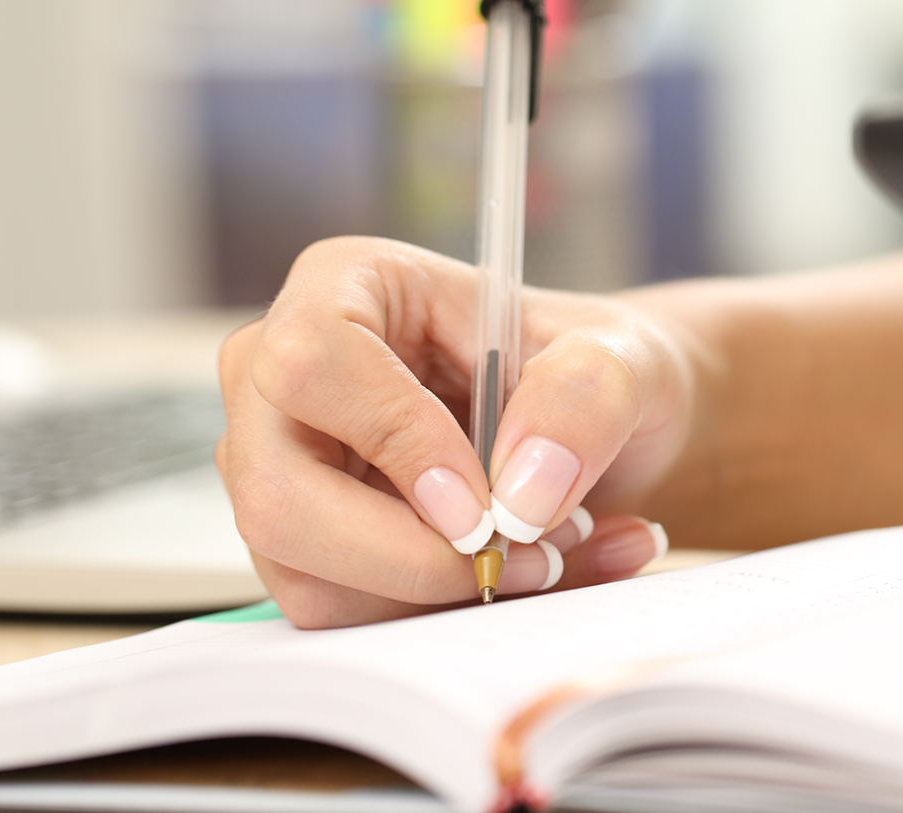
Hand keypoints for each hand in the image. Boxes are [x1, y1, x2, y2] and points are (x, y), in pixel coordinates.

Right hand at [216, 237, 690, 627]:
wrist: (597, 429)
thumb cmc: (591, 370)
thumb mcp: (624, 358)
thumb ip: (585, 400)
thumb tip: (519, 496)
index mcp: (344, 286)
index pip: (311, 365)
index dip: (395, 442)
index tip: (487, 502)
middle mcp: (283, 377)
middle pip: (277, 494)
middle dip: (413, 556)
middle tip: (528, 556)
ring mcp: (279, 466)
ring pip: (307, 575)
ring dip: (439, 593)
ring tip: (546, 555)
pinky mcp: (304, 543)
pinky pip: (342, 613)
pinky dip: (440, 616)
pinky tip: (519, 576)